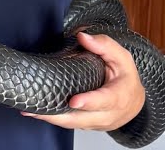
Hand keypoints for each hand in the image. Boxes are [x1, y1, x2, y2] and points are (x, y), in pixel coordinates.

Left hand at [22, 32, 145, 131]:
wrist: (134, 100)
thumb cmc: (126, 77)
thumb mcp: (121, 57)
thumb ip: (104, 45)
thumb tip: (83, 37)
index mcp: (119, 96)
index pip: (104, 101)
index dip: (89, 102)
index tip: (74, 101)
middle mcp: (108, 115)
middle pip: (81, 119)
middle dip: (57, 116)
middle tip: (36, 109)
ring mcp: (97, 123)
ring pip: (73, 124)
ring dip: (51, 119)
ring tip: (30, 110)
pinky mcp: (88, 126)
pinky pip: (71, 124)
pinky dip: (55, 120)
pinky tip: (39, 112)